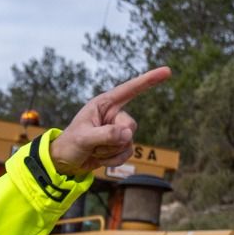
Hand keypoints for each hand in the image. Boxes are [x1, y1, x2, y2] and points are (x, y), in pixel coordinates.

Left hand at [48, 66, 171, 176]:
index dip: (149, 80)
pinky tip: (100, 160)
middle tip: (94, 145)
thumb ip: (106, 135)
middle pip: (131, 125)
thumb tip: (128, 135)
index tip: (168, 71)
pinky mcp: (119, 145)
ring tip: (94, 151)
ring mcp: (117, 130)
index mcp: (104, 104)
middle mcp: (113, 114)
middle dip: (114, 139)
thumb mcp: (84, 138)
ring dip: (110, 151)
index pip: (130, 89)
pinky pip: (127, 153)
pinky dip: (114, 160)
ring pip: (129, 141)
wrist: (65, 163)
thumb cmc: (69, 145)